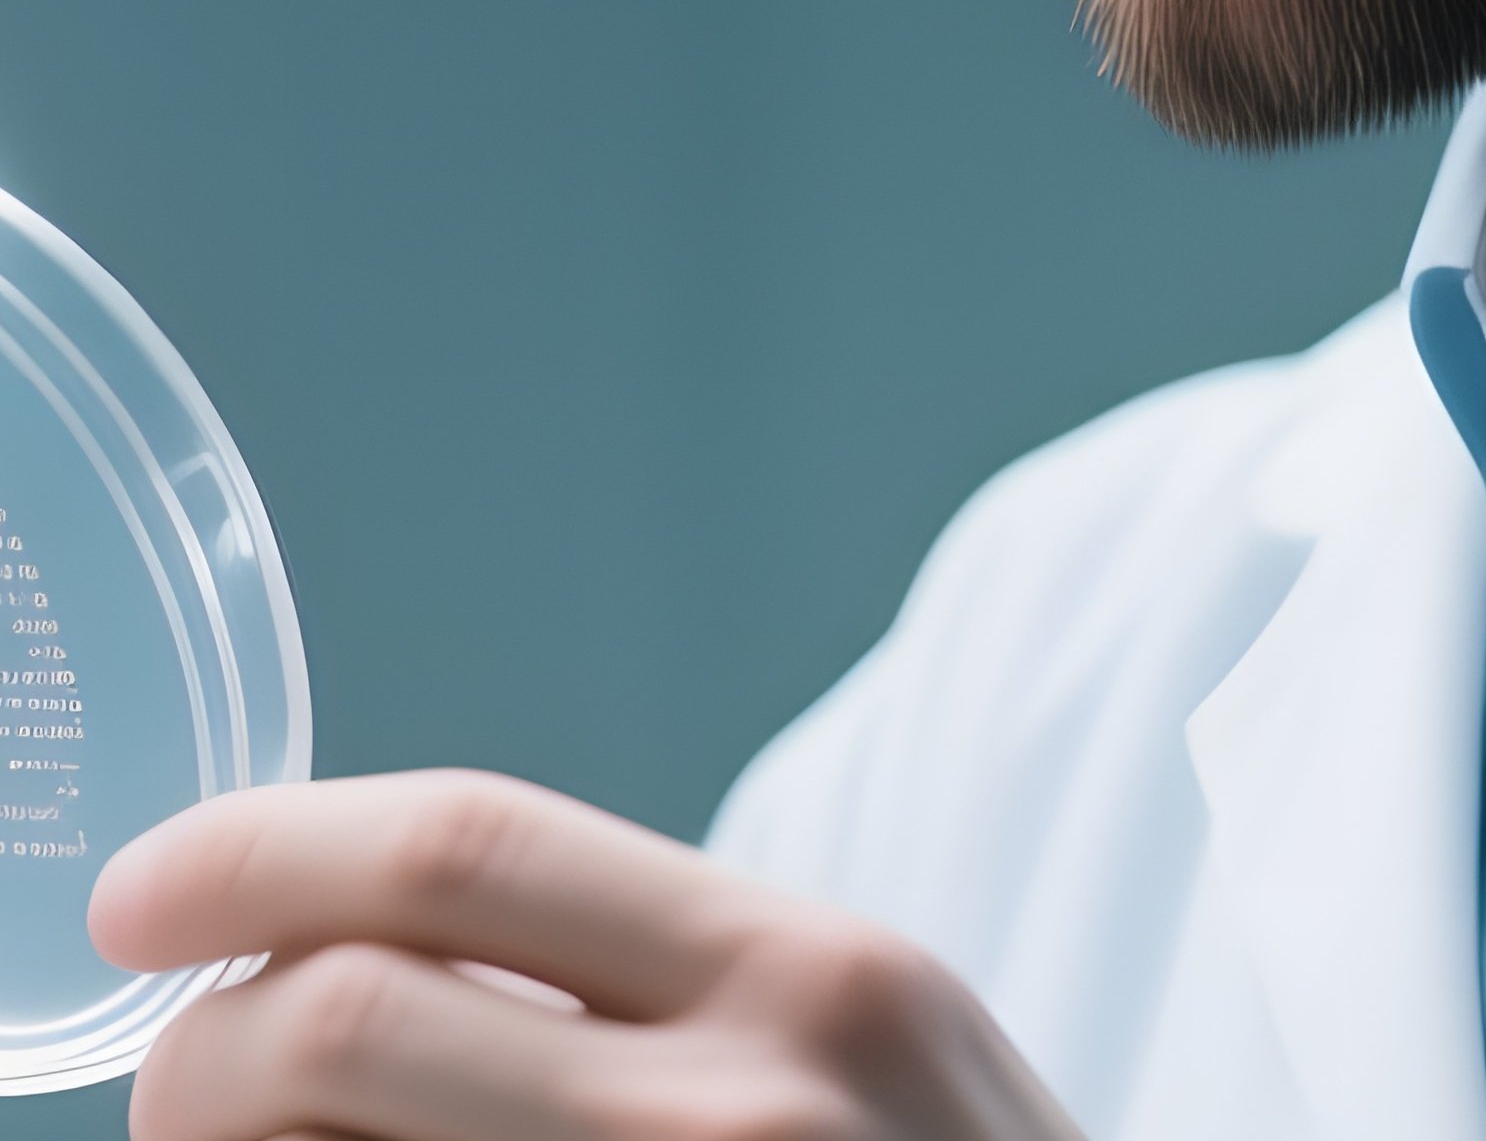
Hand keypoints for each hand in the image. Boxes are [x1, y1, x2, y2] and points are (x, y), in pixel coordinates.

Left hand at [88, 768, 1087, 1140]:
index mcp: (810, 975)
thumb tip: (384, 953)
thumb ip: (666, 982)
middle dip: (199, 1050)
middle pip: (343, 1021)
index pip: (472, 849)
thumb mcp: (865, 1042)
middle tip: (180, 1080)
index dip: (269, 848)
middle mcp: (751, 1108)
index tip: (150, 885)